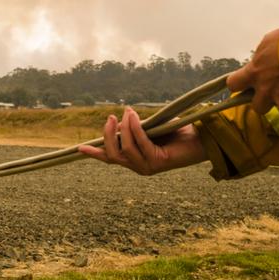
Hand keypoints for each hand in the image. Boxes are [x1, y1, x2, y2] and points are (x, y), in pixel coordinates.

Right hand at [78, 107, 205, 174]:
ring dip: (124, 128)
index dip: (95, 154)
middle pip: (113, 155)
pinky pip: (140, 143)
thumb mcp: (150, 128)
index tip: (78, 149)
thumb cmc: (176, 132)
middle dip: (108, 136)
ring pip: (125, 149)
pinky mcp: (157, 162)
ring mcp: (148, 167)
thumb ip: (135, 127)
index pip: (111, 159)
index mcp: (135, 160)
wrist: (200, 139)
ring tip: (127, 112)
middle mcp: (139, 167)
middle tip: (111, 117)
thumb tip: (120, 119)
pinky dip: (135, 128)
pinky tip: (134, 115)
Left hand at [227, 27, 278, 114]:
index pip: (234, 84)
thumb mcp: (268, 42)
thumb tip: (262, 60)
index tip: (243, 82)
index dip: (239, 84)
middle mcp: (266, 90)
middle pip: (258, 107)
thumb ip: (262, 56)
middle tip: (275, 90)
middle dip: (266, 101)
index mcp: (254, 73)